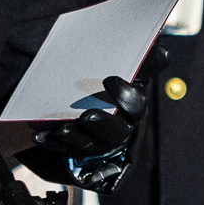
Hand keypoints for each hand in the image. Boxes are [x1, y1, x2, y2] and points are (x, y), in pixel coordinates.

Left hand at [21, 70, 149, 190]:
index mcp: (132, 106)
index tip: (108, 79)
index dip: (125, 95)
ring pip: (91, 144)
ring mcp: (99, 142)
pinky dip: (54, 143)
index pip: (136, 104)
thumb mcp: (122, 68)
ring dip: (76, 137)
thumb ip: (143, 61)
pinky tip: (42, 136)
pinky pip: (68, 152)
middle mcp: (119, 127)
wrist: (72, 99)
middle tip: (87, 116)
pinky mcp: (79, 151)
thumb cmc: (102, 83)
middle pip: (116, 131)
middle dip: (102, 124)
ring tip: (61, 129)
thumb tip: (162, 52)